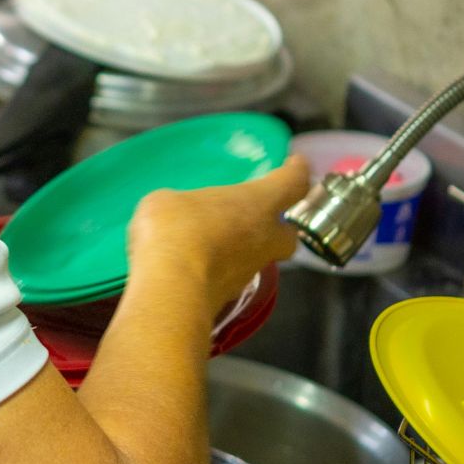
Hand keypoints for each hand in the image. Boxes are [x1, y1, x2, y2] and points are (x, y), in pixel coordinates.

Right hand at [126, 155, 310, 314]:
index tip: (295, 164)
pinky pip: (230, 277)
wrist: (171, 294)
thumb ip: (182, 204)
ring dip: (244, 248)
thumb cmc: (177, 231)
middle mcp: (264, 239)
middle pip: (288, 232)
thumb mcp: (167, 200)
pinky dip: (218, 270)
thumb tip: (177, 214)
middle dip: (280, 224)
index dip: (296, 171)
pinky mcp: (230, 299)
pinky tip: (194, 265)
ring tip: (215, 240)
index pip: (293, 182)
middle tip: (260, 216)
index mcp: (258, 204)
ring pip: (259, 256)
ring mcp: (249, 273)